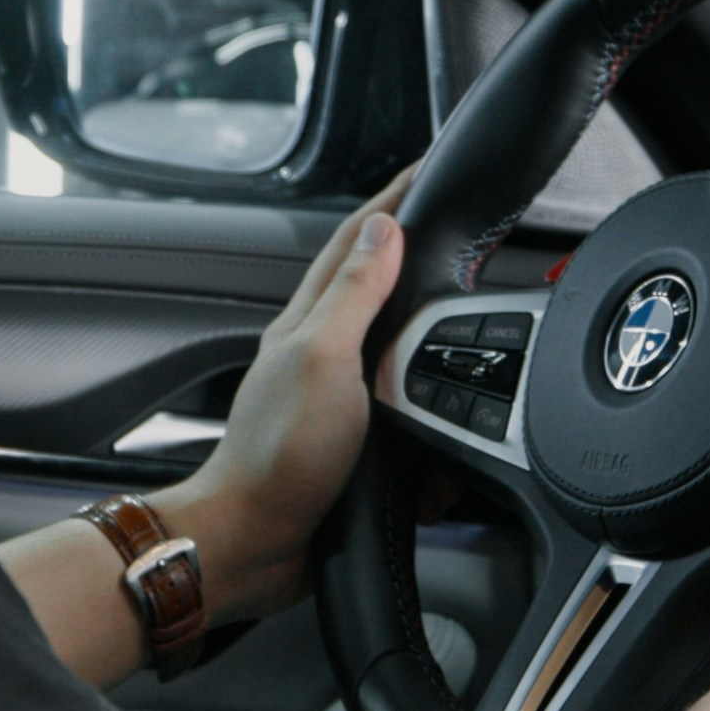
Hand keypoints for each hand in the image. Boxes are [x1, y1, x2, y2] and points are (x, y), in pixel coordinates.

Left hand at [157, 168, 414, 621]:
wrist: (255, 543)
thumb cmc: (279, 457)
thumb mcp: (324, 360)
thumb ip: (354, 294)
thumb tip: (383, 229)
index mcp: (311, 322)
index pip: (357, 240)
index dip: (393, 200)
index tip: (427, 168)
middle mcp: (321, 353)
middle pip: (374, 284)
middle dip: (413, 250)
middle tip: (452, 226)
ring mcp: (334, 398)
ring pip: (390, 344)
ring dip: (423, 324)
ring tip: (454, 299)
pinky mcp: (351, 443)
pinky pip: (399, 406)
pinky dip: (426, 400)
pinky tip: (439, 397)